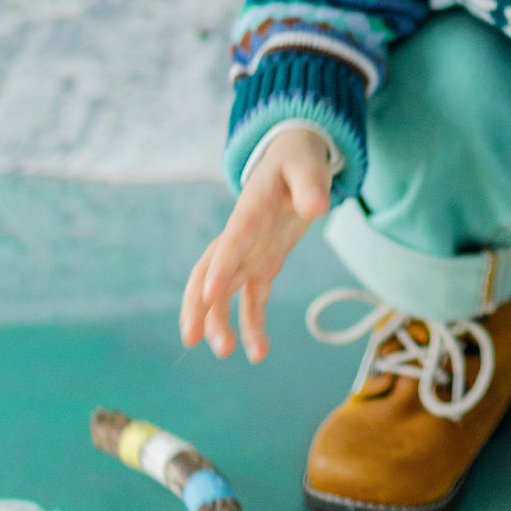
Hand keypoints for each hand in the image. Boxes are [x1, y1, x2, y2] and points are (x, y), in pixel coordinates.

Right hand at [179, 127, 331, 362]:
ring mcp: (249, 251)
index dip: (221, 265)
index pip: (233, 239)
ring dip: (221, 322)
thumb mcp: (309, 166)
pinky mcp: (262, 263)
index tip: (209, 294)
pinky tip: (258, 352)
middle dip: (198, 305)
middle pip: (209, 271)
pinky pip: (251, 299)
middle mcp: (242, 235)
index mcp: (251, 209)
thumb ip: (312, 185)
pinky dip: (252, 324)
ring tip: (227, 353)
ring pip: (224, 292)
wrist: (292, 157)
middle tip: (193, 339)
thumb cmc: (298, 160)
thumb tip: (318, 207)